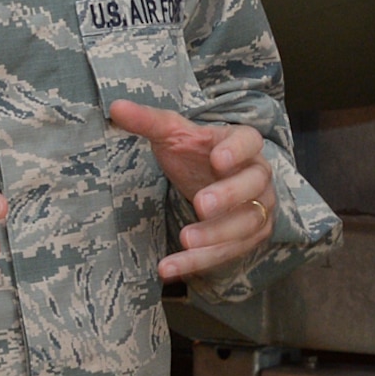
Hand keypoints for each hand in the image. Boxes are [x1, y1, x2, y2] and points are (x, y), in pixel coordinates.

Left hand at [107, 99, 274, 280]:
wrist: (214, 182)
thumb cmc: (197, 155)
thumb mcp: (174, 136)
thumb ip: (149, 122)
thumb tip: (116, 107)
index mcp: (243, 144)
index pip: (249, 141)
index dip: (237, 151)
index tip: (217, 159)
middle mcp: (258, 175)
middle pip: (253, 185)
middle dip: (229, 196)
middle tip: (200, 204)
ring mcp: (258, 208)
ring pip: (246, 224)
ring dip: (216, 236)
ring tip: (184, 240)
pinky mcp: (249, 238)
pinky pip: (228, 253)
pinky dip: (200, 262)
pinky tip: (170, 267)